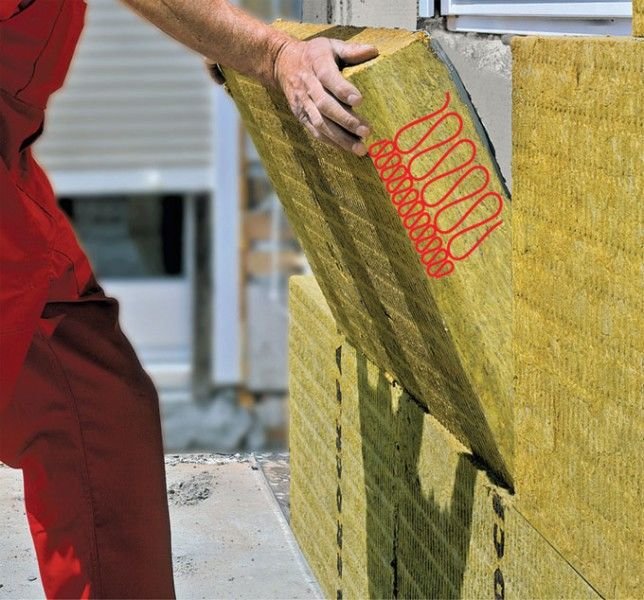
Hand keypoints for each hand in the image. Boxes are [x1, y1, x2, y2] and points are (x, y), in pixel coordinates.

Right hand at [273, 37, 378, 155]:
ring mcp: (303, 103)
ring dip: (340, 138)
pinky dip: (330, 141)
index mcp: (317, 63)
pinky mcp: (301, 115)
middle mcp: (308, 85)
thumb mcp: (331, 45)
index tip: (360, 100)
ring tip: (360, 148)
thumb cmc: (314, 54)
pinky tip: (346, 148)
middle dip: (346, 120)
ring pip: (321, 123)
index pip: (329, 78)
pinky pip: (315, 131)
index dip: (343, 90)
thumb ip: (352, 50)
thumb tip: (374, 51)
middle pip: (326, 105)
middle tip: (366, 131)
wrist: (282, 63)